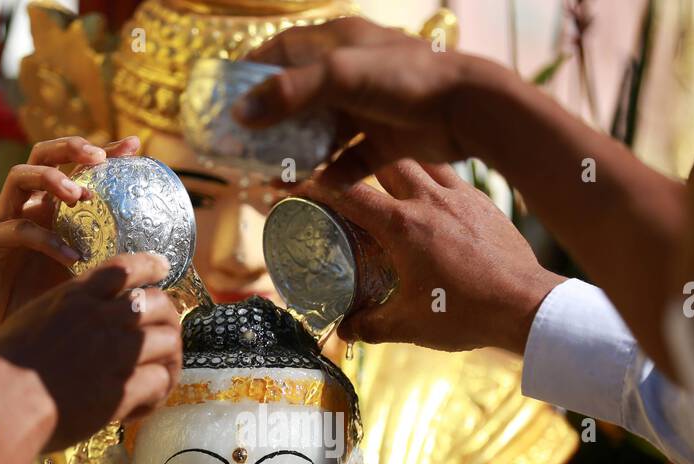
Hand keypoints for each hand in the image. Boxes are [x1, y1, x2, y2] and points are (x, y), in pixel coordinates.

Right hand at [0, 135, 141, 341]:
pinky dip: (46, 239)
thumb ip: (106, 261)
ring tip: (81, 195)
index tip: (133, 145)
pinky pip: (15, 229)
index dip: (103, 152)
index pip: (75, 167)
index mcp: (51, 208)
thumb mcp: (81, 277)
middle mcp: (26, 205)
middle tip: (99, 157)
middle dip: (71, 148)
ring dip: (52, 179)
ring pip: (20, 177)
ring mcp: (3, 219)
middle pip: (43, 155)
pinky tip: (72, 256)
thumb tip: (155, 265)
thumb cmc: (37, 302)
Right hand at [0, 252, 181, 449]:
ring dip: (169, 359)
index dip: (149, 266)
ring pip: (167, 342)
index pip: (124, 269)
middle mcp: (101, 318)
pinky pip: (158, 383)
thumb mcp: (29, 320)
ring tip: (162, 375)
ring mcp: (115, 353)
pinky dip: (156, 394)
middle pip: (157, 304)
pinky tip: (140, 406)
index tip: (163, 267)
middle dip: (169, 318)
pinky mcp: (122, 390)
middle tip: (169, 335)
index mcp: (75, 297)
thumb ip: (61, 315)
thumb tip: (75, 324)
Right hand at [236, 18, 484, 185]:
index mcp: (338, 42)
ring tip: (269, 177)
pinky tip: (313, 190)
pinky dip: (331, 175)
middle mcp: (351, 73)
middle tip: (243, 148)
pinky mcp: (387, 140)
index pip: (282, 50)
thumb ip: (288, 93)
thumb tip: (241, 115)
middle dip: (271, 123)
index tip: (226, 99)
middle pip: (299, 97)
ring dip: (297, 155)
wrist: (467, 108)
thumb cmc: (405, 78)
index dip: (252, 72)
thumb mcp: (340, 76)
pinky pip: (350, 161)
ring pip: (322, 133)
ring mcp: (369, 108)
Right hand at [298, 162, 561, 351]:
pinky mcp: (484, 202)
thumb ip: (370, 324)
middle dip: (358, 161)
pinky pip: (451, 176)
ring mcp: (460, 196)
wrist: (526, 305)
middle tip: (342, 168)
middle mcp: (428, 200)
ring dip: (398, 162)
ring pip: (420, 161)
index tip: (299, 183)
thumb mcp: (409, 326)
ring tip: (384, 170)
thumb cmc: (465, 314)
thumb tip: (345, 329)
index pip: (348, 194)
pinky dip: (433, 178)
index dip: (318, 186)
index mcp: (402, 226)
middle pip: (383, 160)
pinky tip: (431, 194)